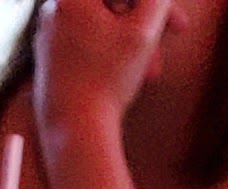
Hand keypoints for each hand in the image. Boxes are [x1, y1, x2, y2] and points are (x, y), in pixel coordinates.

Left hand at [35, 0, 174, 142]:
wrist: (72, 135)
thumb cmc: (107, 83)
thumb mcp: (143, 32)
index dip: (154, 1)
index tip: (177, 21)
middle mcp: (54, 10)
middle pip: (114, 1)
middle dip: (146, 19)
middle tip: (178, 30)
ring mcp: (49, 34)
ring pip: (105, 23)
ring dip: (134, 40)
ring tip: (153, 70)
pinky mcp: (50, 58)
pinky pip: (90, 42)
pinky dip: (113, 53)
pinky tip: (135, 73)